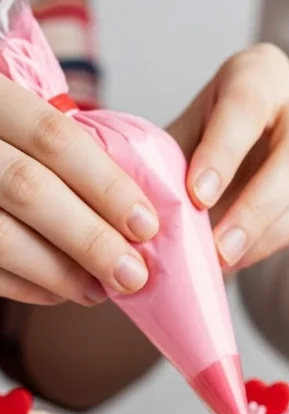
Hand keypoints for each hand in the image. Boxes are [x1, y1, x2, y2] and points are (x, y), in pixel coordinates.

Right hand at [0, 78, 158, 305]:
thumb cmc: (9, 145)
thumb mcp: (23, 116)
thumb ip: (65, 147)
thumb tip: (137, 211)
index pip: (52, 137)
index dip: (105, 185)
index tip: (146, 225)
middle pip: (29, 189)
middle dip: (90, 239)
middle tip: (133, 274)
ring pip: (2, 237)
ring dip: (60, 272)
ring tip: (100, 290)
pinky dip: (28, 287)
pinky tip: (61, 293)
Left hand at [169, 44, 288, 269]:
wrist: (247, 156)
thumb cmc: (207, 144)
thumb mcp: (182, 140)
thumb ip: (168, 164)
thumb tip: (150, 206)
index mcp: (261, 73)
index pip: (247, 106)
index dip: (223, 153)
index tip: (197, 196)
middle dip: (255, 208)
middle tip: (219, 248)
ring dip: (267, 234)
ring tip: (227, 260)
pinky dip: (278, 242)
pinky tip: (245, 256)